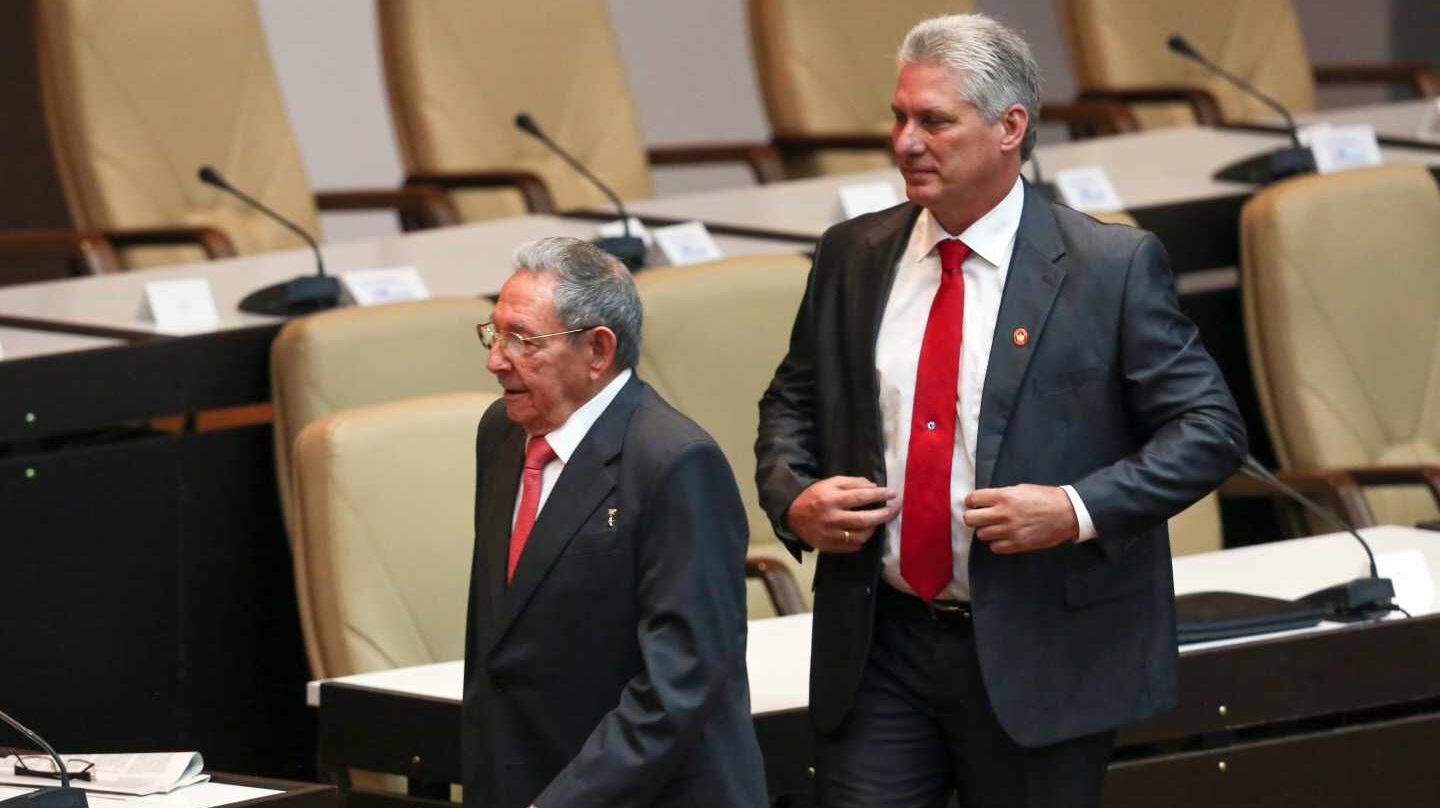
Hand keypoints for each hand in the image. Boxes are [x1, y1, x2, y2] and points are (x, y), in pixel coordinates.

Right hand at [786, 476, 897, 553]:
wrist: (792, 514)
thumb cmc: (815, 495)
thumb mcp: (831, 483)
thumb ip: (853, 483)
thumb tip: (875, 487)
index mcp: (831, 499)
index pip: (861, 497)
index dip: (879, 495)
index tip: (893, 493)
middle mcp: (831, 518)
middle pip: (864, 519)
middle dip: (884, 515)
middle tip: (895, 509)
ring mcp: (830, 535)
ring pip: (860, 536)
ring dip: (873, 529)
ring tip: (877, 521)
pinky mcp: (829, 546)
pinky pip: (852, 546)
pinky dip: (862, 540)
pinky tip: (864, 532)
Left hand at [963, 484, 1077, 553]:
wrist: (1067, 513)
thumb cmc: (1045, 498)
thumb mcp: (1021, 489)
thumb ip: (1001, 495)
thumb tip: (984, 501)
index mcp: (1003, 496)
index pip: (972, 499)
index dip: (972, 501)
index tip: (975, 504)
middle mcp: (1003, 513)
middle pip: (970, 519)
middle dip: (972, 518)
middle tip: (980, 517)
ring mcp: (1010, 530)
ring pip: (981, 535)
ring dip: (986, 531)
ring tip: (996, 527)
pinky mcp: (1018, 544)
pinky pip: (995, 547)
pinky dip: (997, 543)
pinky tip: (1004, 537)